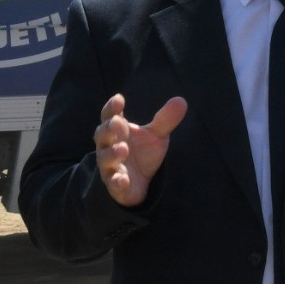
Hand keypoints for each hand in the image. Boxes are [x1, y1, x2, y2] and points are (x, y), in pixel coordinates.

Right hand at [94, 92, 186, 207]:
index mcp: (118, 130)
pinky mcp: (115, 185)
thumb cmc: (143, 152)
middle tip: (118, 122)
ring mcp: (110, 166)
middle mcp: (109, 146)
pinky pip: (113, 183)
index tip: (119, 99)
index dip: (112, 108)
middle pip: (103, 135)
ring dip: (112, 154)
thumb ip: (165, 120)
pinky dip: (116, 181)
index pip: (110, 116)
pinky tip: (122, 180)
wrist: (139, 181)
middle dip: (109, 128)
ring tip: (124, 148)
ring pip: (105, 159)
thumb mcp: (157, 135)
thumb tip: (181, 100)